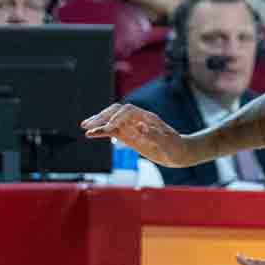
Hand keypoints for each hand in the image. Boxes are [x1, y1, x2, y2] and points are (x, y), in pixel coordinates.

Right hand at [82, 101, 196, 165]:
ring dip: (99, 121)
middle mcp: (137, 119)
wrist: (179, 152)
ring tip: (85, 127)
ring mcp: (132, 127)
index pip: (127, 111)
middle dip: (103, 116)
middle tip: (89, 125)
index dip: (117, 118)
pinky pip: (113, 131)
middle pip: (117, 111)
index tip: (109, 129)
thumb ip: (155, 135)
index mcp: (147, 117)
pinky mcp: (129, 136)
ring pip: (112, 119)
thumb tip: (141, 127)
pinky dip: (102, 132)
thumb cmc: (175, 147)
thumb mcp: (168, 143)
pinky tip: (91, 134)